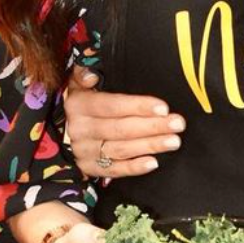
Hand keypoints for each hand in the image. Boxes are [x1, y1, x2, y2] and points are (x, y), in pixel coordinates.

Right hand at [63, 69, 184, 179]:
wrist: (66, 127)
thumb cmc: (85, 98)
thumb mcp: (80, 81)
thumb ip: (85, 72)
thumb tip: (91, 75)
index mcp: (78, 105)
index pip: (112, 106)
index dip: (138, 106)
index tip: (163, 107)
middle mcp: (79, 129)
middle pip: (120, 129)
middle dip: (152, 126)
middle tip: (177, 124)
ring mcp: (83, 150)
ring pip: (120, 150)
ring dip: (149, 146)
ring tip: (173, 141)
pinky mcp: (89, 167)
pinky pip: (113, 170)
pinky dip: (133, 168)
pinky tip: (153, 163)